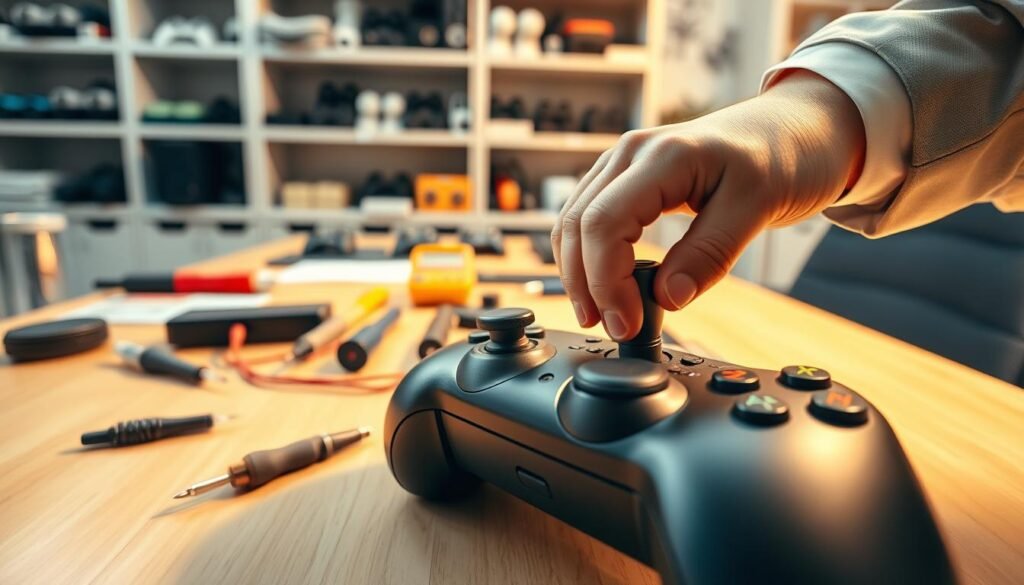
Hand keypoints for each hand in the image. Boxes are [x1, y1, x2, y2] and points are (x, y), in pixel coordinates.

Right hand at [551, 71, 865, 340]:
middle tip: (614, 329)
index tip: (627, 323)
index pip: (604, 223)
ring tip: (604, 316)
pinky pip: (589, 217)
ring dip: (579, 273)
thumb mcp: (759, 207)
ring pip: (574, 222)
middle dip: (586, 284)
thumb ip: (709, 253)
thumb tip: (666, 298)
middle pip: (578, 225)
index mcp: (664, 156)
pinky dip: (589, 255)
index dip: (606, 281)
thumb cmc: (783, 158)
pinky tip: (606, 286)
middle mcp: (632, 152)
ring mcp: (624, 161)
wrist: (794, 128)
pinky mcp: (626, 177)